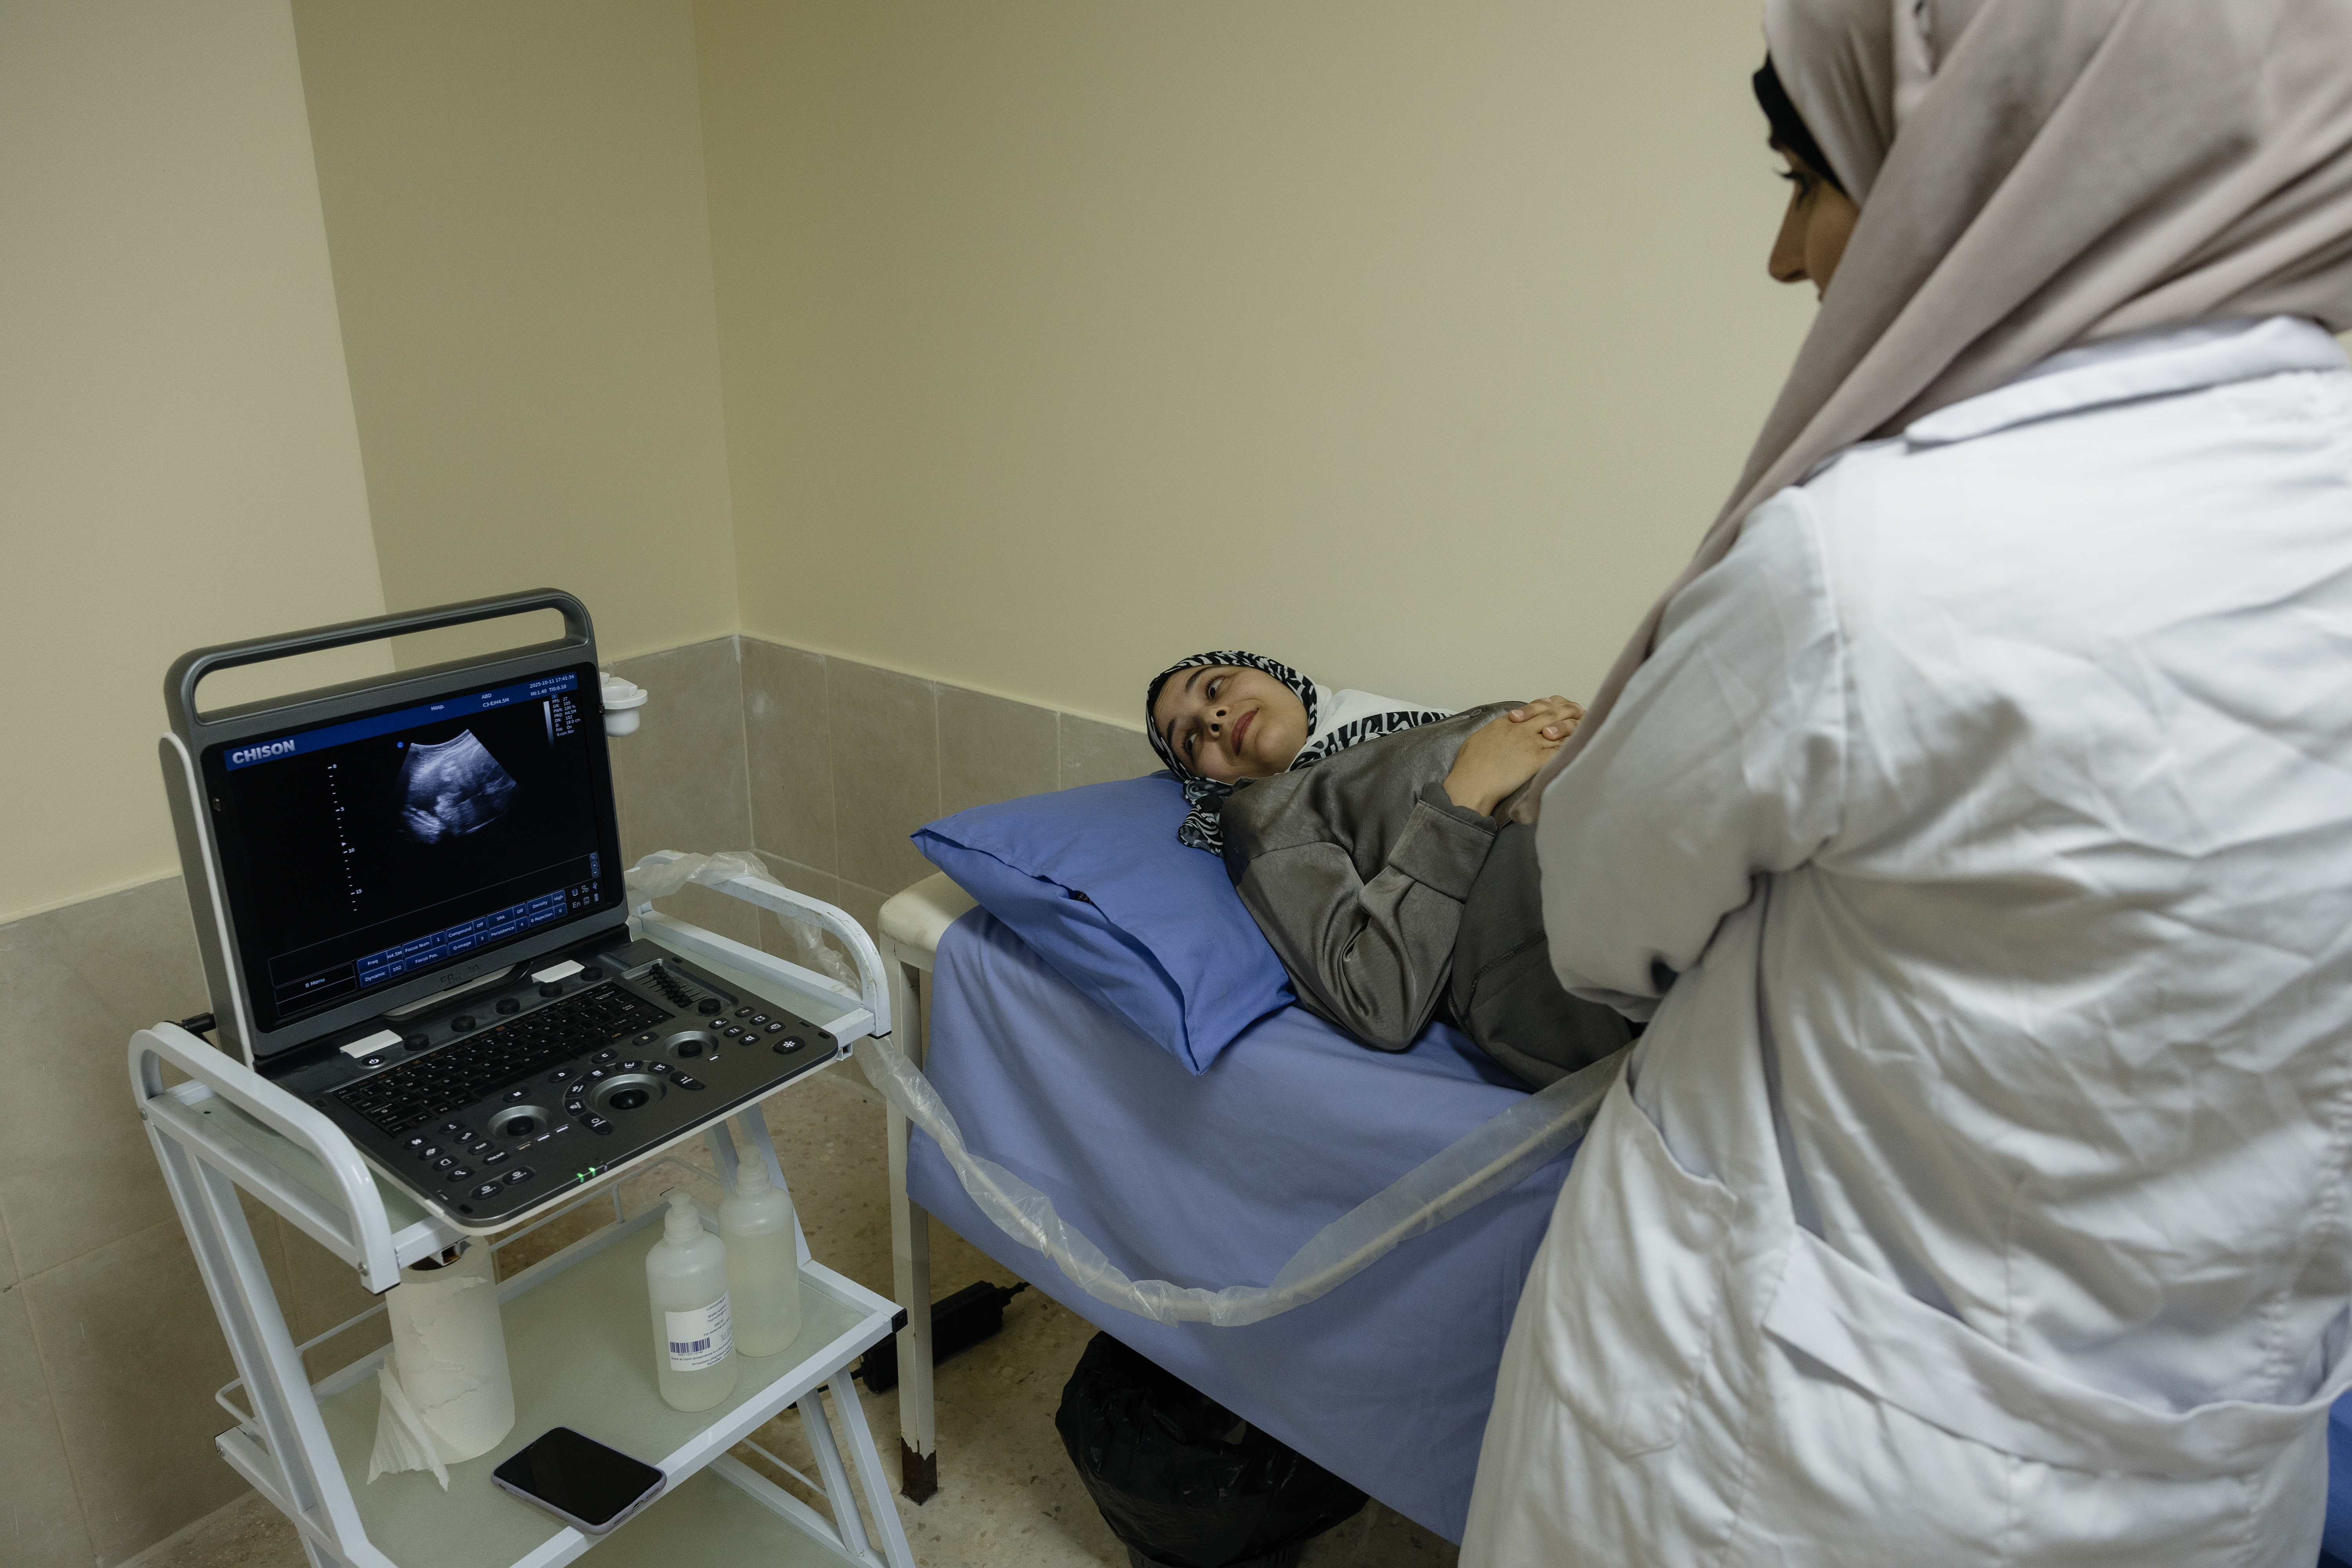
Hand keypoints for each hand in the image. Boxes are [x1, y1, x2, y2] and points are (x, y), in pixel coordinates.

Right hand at [1444, 697, 1582, 816]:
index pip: (1529, 709)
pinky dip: (1571, 745)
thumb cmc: (1468, 767)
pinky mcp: (1535, 760)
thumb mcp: (1475, 739)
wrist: (1472, 783)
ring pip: (1557, 729)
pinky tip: (1581, 742)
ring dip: (1573, 724)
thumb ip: (1491, 731)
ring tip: (1584, 721)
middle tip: (1577, 708)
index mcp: (1504, 723)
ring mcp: (1528, 743)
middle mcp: (1519, 729)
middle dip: (1565, 709)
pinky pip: (1559, 750)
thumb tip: (1498, 729)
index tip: (1551, 702)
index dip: (1543, 705)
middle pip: (1547, 714)